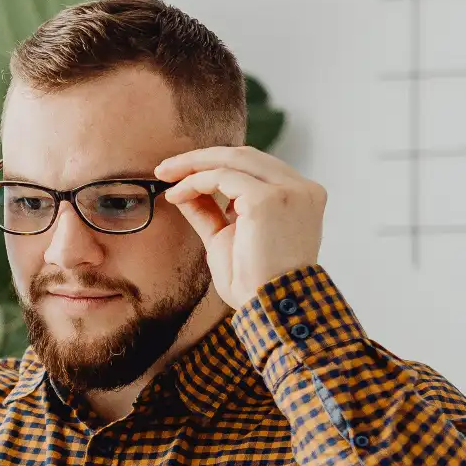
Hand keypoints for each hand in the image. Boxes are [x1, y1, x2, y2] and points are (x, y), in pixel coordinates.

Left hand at [155, 146, 325, 310]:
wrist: (272, 310)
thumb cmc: (255, 285)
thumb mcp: (228, 239)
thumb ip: (211, 212)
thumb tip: (184, 191)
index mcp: (300, 197)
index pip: (255, 168)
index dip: (217, 166)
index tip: (183, 176)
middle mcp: (301, 188)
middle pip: (244, 155)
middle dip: (200, 158)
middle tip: (165, 169)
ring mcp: (288, 191)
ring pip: (232, 159)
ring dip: (193, 166)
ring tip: (165, 177)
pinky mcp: (267, 199)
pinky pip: (222, 177)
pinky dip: (195, 182)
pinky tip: (176, 195)